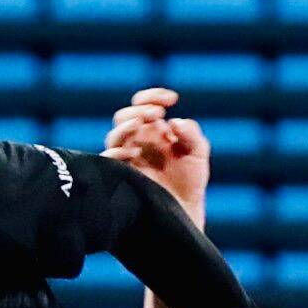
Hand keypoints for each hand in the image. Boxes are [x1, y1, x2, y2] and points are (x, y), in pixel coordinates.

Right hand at [104, 87, 209, 219]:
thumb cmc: (191, 181)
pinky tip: (134, 152)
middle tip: (157, 113)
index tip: (172, 99)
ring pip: (114, 135)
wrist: (185, 211)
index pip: (144, 104)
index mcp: (153, 131)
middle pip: (125, 116)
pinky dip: (118, 152)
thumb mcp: (198, 153)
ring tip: (140, 124)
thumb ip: (191, 134)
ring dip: (125, 126)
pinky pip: (108, 160)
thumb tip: (173, 121)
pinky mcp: (122, 175)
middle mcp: (137, 141)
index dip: (153, 96)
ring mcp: (128, 158)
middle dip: (139, 110)